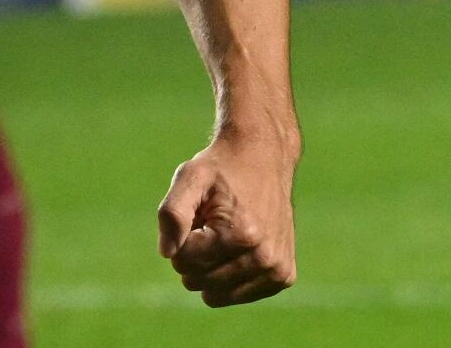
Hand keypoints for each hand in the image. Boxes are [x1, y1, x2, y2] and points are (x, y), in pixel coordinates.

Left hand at [156, 125, 297, 306]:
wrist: (265, 156)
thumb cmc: (221, 168)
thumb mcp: (190, 177)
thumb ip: (172, 214)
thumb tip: (167, 253)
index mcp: (241, 235)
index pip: (183, 262)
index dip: (181, 237)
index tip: (196, 215)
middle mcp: (264, 257)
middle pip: (198, 281)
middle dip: (194, 254)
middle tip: (210, 223)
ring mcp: (276, 270)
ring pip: (215, 294)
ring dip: (211, 266)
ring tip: (225, 234)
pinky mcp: (283, 276)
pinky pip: (236, 295)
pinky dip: (230, 276)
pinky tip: (240, 247)